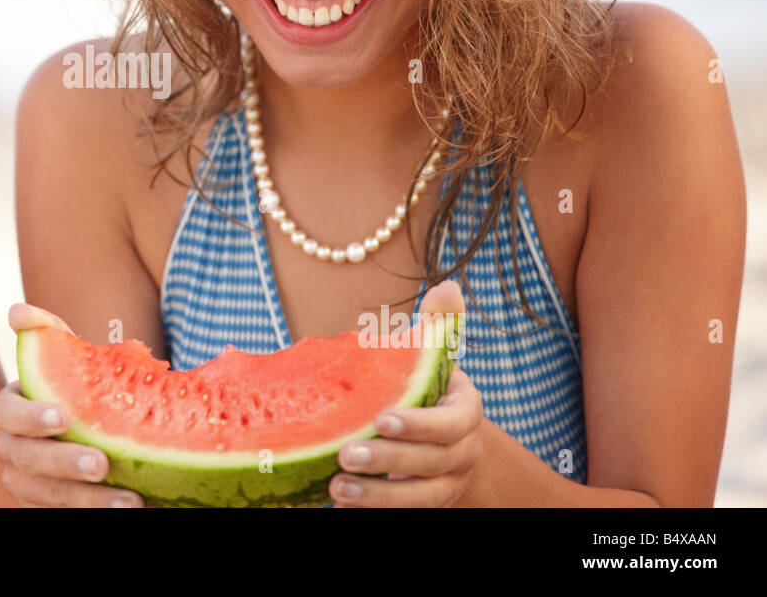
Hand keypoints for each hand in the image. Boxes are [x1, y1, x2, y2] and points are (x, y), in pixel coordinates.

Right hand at [0, 303, 143, 506]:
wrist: (103, 429)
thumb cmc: (81, 387)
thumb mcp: (70, 355)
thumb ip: (46, 331)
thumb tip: (16, 311)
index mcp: (11, 411)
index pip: (7, 415)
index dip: (31, 417)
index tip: (64, 417)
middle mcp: (12, 451)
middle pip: (27, 461)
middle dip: (63, 463)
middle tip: (102, 464)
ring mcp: (27, 485)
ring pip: (46, 498)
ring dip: (86, 501)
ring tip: (130, 500)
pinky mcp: (47, 509)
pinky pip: (62, 516)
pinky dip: (93, 513)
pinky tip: (131, 507)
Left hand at [329, 280, 483, 506]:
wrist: (450, 439)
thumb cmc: (431, 388)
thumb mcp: (437, 358)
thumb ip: (439, 326)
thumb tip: (450, 288)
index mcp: (465, 413)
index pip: (451, 423)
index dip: (420, 424)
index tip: (382, 419)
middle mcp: (462, 453)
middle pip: (431, 463)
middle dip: (389, 461)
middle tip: (345, 455)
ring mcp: (446, 484)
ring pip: (419, 496)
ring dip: (378, 496)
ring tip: (337, 488)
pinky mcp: (426, 504)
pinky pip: (404, 513)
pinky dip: (373, 511)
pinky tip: (340, 507)